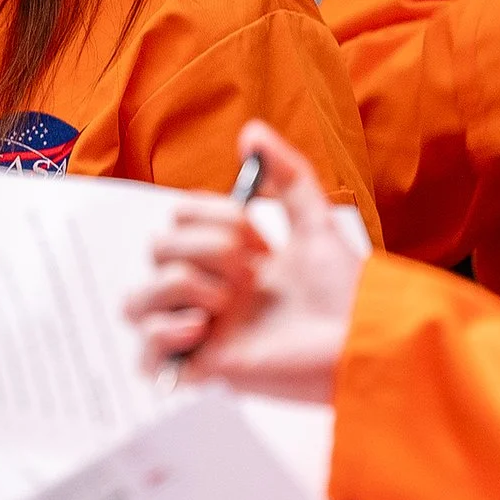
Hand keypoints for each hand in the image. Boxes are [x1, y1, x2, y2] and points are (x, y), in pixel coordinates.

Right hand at [125, 121, 365, 402]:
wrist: (363, 343)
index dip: (212, 217)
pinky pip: (145, 356)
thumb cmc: (346, 292)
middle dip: (204, 248)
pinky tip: (203, 327)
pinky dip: (163, 335)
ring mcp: (201, 330)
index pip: (179, 219)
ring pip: (136, 300)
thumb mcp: (316, 222)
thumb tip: (251, 132)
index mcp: (228, 258)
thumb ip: (288, 174)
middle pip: (156, 249)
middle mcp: (208, 291)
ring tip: (224, 301)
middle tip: (251, 270)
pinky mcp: (204, 368)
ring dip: (177, 285)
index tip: (261, 239)